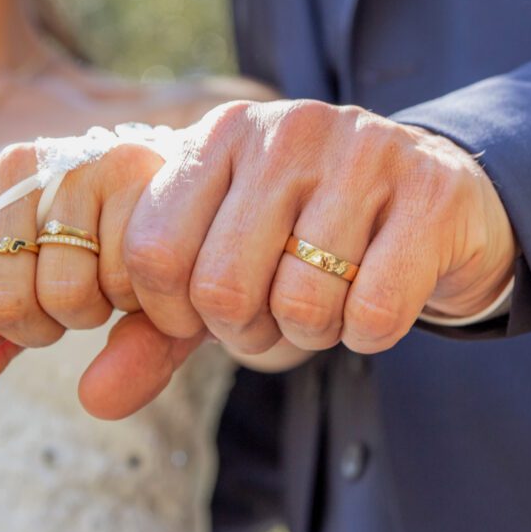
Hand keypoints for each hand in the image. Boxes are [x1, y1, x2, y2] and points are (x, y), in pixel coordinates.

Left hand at [0, 141, 194, 423]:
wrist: (181, 207)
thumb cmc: (93, 261)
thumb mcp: (31, 309)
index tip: (13, 325)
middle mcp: (13, 168)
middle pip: (1, 303)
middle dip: (46, 327)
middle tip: (77, 295)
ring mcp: (71, 163)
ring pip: (65, 294)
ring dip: (100, 311)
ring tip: (115, 277)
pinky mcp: (132, 167)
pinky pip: (121, 280)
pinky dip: (141, 300)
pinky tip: (150, 269)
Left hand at [122, 99, 515, 355]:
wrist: (434, 202)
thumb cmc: (309, 239)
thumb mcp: (223, 272)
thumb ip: (156, 332)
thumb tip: (95, 400)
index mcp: (219, 137)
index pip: (153, 252)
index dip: (174, 314)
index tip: (208, 314)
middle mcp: (285, 131)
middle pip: (222, 287)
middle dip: (246, 334)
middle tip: (274, 317)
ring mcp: (362, 152)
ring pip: (301, 302)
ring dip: (312, 335)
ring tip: (327, 304)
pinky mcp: (429, 192)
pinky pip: (373, 310)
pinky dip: (369, 335)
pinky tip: (375, 304)